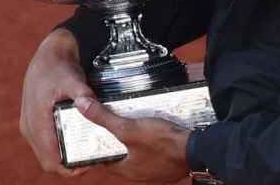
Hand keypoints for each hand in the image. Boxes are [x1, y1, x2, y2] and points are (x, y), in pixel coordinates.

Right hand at [19, 28, 94, 176]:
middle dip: (69, 166)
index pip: (51, 159)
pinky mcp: (32, 123)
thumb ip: (82, 92)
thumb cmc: (60, 67)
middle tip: (92, 160)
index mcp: (37, 120)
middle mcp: (29, 127)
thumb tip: (89, 104)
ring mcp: (28, 126)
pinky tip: (75, 142)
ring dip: (63, 159)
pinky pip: (44, 145)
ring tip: (86, 152)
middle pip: (48, 162)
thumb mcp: (73, 78)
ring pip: (45, 155)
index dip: (69, 168)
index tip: (89, 164)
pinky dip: (57, 149)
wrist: (48, 56)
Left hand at [75, 95, 191, 183]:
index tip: (91, 129)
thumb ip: (103, 118)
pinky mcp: (167, 165)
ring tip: (132, 122)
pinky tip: (153, 131)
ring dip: (133, 141)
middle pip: (119, 155)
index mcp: (124, 169)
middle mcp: (137, 174)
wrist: (198, 149)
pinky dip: (149, 143)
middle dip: (114, 140)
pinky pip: (152, 154)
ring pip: (136, 155)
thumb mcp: (129, 127)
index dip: (94, 144)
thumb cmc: (163, 142)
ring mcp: (154, 171)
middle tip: (112, 121)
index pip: (101, 158)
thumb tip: (81, 106)